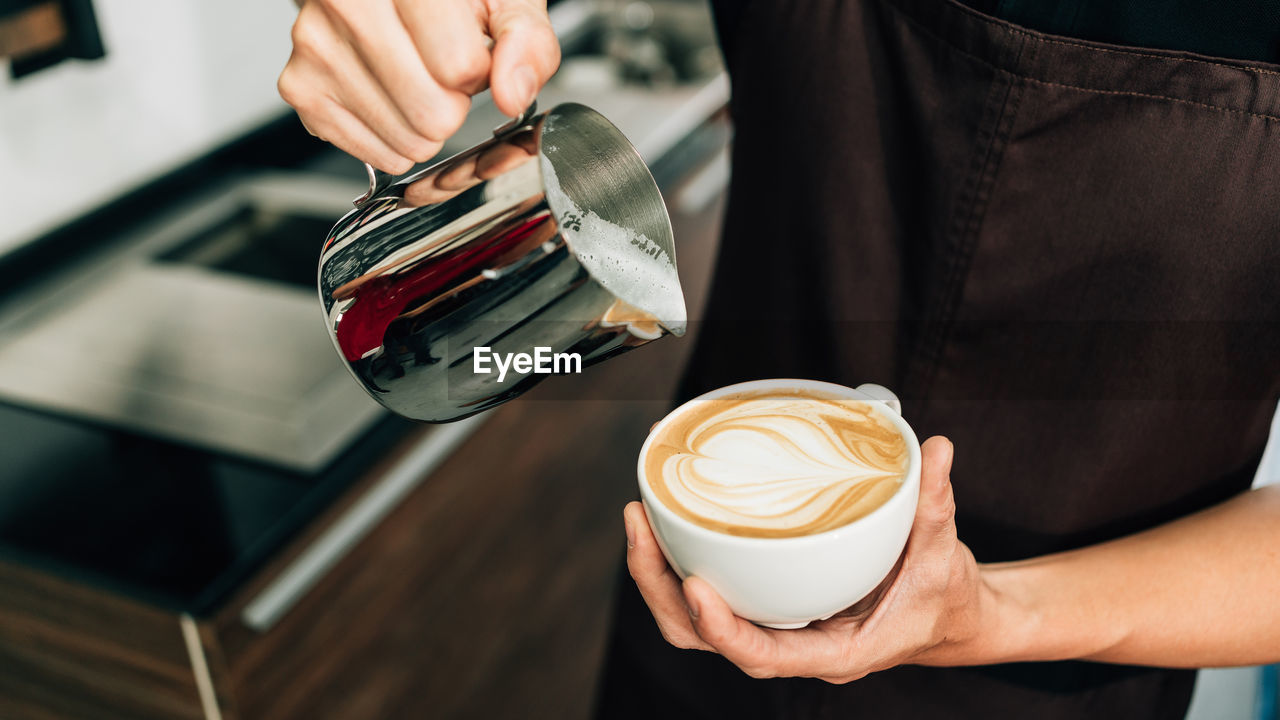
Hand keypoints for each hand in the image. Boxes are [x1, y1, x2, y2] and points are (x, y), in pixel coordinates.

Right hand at [278, 0, 559, 173]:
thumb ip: (525, 40)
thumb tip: (512, 93)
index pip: (459, 67)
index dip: (477, 71)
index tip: (468, 51)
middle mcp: (347, 3)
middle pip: (432, 113)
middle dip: (452, 103)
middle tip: (441, 70)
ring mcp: (316, 47)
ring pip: (405, 140)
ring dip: (424, 123)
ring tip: (415, 78)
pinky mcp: (301, 87)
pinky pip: (374, 153)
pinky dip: (393, 139)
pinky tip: (391, 98)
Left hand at [623, 436, 995, 682]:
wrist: (944, 613)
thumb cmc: (939, 595)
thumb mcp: (943, 553)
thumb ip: (936, 504)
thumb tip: (939, 450)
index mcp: (833, 652)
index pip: (763, 657)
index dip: (723, 630)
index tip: (695, 587)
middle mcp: (793, 646)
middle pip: (706, 639)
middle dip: (662, 588)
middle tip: (640, 524)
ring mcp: (773, 627)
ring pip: (695, 622)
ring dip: (658, 576)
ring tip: (638, 517)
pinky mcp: (766, 604)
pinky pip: (710, 596)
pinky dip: (680, 564)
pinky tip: (665, 522)